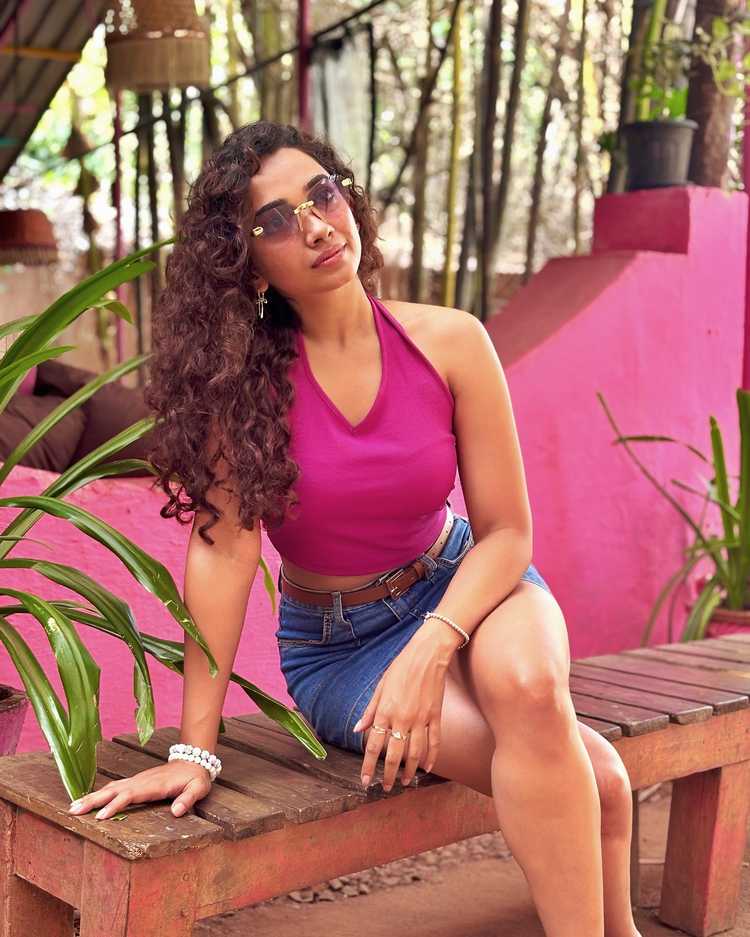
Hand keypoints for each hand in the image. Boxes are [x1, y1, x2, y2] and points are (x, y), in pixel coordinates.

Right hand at [66, 760, 212, 819]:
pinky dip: (100, 793)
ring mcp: (138, 780)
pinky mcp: (136, 782)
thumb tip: (176, 812)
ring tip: (73, 807)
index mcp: (155, 785)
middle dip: (94, 800)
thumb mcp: (198, 788)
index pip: (132, 795)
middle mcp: (142, 781)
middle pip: (114, 790)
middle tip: (73, 811)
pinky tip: (88, 800)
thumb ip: (188, 799)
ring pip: (111, 788)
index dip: (116, 805)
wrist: (194, 760)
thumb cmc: (196, 778)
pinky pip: (115, 787)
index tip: (101, 816)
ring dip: (92, 797)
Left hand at [354, 633, 448, 792]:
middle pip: (394, 754)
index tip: (365, 781)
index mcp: (385, 711)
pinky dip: (432, 757)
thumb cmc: (401, 667)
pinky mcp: (436, 716)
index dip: (368, 766)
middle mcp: (402, 719)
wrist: (427, 655)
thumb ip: (370, 710)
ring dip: (410, 771)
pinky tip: (427, 768)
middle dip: (388, 774)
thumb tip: (357, 729)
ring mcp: (421, 719)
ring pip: (416, 753)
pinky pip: (435, 742)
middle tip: (385, 788)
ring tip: (404, 782)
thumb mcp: (380, 686)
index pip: (374, 745)